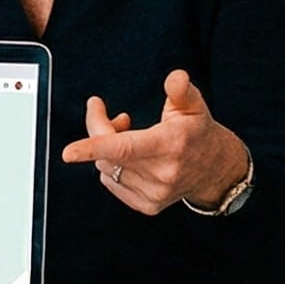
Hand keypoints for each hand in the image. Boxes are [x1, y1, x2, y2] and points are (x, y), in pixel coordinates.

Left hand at [57, 70, 247, 214]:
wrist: (216, 170)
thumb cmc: (198, 133)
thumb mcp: (194, 105)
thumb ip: (181, 90)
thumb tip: (176, 78)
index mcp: (170, 145)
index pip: (125, 147)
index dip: (93, 146)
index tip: (68, 153)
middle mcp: (162, 173)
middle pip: (108, 153)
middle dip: (100, 128)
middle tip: (111, 113)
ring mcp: (155, 193)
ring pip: (107, 168)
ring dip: (107, 148)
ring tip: (127, 133)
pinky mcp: (149, 205)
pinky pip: (112, 183)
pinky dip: (113, 167)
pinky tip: (131, 157)